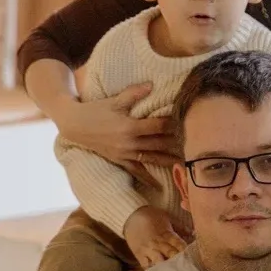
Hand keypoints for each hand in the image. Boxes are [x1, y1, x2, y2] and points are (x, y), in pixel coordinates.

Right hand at [55, 83, 177, 179]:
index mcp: (130, 126)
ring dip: (169, 160)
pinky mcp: (120, 160)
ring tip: (186, 163)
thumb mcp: (114, 100)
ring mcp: (125, 153)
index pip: (158, 125)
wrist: (75, 125)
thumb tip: (152, 85)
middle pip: (159, 143)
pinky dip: (147, 178)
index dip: (174, 123)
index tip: (188, 122)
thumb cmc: (95, 110)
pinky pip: (136, 171)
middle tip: (195, 144)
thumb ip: (134, 93)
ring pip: (152, 158)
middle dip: (176, 143)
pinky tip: (159, 186)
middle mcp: (129, 142)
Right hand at [124, 206, 188, 267]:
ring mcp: (149, 250)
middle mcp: (159, 243)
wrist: (131, 215)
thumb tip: (192, 233)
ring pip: (159, 263)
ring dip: (167, 269)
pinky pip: (147, 266)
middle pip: (172, 256)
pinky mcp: (139, 255)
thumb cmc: (152, 216)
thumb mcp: (167, 218)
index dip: (187, 253)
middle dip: (180, 264)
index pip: (180, 245)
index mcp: (168, 234)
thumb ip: (180, 227)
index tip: (195, 260)